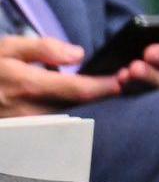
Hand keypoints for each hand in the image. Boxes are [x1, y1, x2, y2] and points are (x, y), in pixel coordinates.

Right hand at [0, 36, 121, 116]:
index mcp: (27, 85)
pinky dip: (68, 115)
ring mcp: (24, 126)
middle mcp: (27, 111)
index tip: (123, 79)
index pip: (77, 90)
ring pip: (66, 119)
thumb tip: (78, 54)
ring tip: (105, 90)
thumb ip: (44, 49)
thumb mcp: (8, 48)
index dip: (103, 86)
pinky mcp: (21, 134)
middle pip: (77, 108)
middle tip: (125, 83)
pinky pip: (52, 126)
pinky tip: (76, 102)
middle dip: (101, 97)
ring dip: (87, 107)